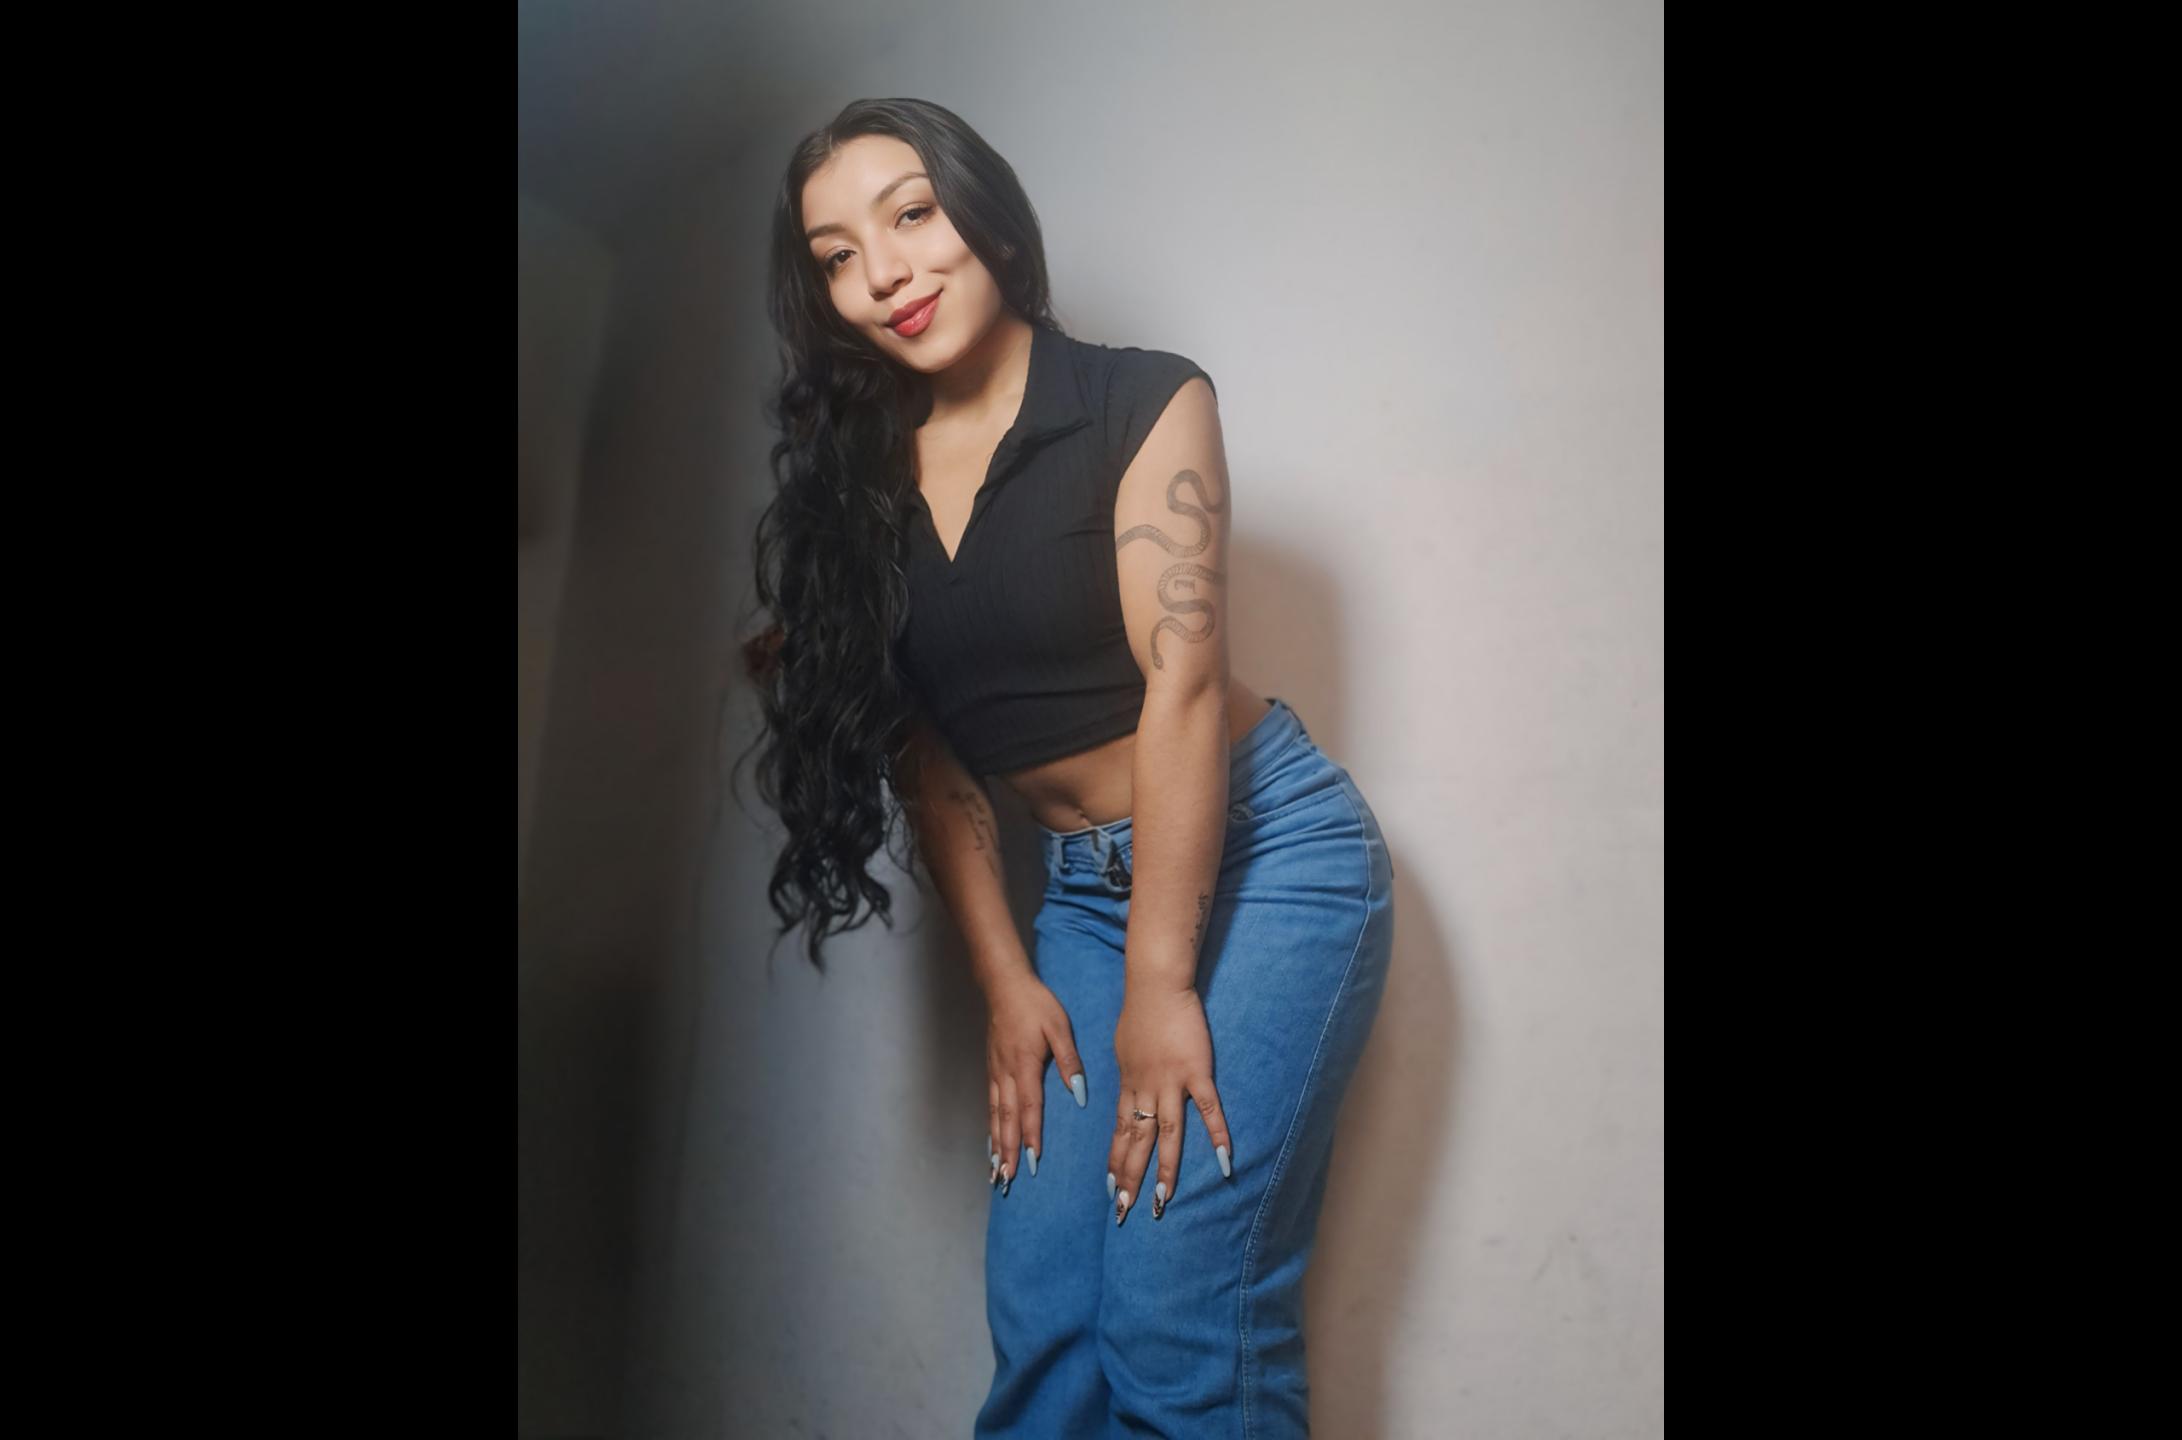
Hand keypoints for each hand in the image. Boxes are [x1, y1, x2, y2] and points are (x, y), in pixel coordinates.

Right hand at [984, 969, 1087, 1193]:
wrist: (1004, 985)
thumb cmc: (1035, 1004)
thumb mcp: (1059, 1027)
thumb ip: (1069, 1061)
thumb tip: (1078, 1093)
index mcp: (1026, 1065)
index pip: (1029, 1107)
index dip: (1030, 1135)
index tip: (1032, 1160)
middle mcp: (1007, 1073)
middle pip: (1007, 1119)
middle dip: (1008, 1150)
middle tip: (1008, 1178)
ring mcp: (995, 1072)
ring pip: (995, 1115)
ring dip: (996, 1144)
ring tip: (996, 1170)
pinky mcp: (991, 1068)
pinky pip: (990, 1104)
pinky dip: (991, 1126)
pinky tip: (991, 1141)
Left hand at [1109, 984, 1233, 1222]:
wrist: (1156, 986)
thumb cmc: (1140, 1012)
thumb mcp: (1123, 1047)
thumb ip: (1128, 1073)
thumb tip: (1128, 1087)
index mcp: (1129, 1084)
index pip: (1119, 1131)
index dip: (1116, 1160)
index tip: (1110, 1187)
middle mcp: (1146, 1089)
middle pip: (1136, 1141)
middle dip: (1129, 1177)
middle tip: (1122, 1210)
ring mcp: (1171, 1083)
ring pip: (1166, 1134)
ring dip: (1164, 1170)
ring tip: (1161, 1202)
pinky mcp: (1197, 1072)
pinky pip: (1208, 1109)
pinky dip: (1217, 1136)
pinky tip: (1224, 1161)